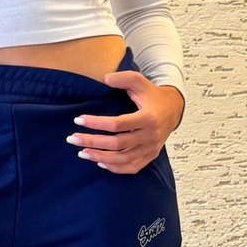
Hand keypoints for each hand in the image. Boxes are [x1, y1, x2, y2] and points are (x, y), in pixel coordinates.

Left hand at [65, 70, 184, 175]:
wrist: (173, 110)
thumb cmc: (153, 96)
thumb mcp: (141, 81)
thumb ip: (124, 78)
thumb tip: (105, 79)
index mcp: (148, 118)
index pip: (117, 124)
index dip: (96, 123)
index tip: (78, 120)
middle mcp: (150, 136)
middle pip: (116, 144)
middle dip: (92, 142)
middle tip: (72, 139)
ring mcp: (150, 149)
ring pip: (122, 158)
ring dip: (100, 157)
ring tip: (82, 153)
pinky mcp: (150, 156)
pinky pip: (131, 167)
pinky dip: (115, 167)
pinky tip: (100, 162)